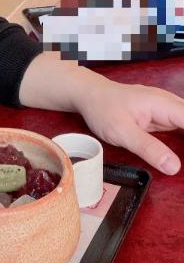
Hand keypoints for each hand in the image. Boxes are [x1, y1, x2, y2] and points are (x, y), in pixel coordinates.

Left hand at [19, 51, 183, 174]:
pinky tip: (183, 153)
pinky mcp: (162, 116)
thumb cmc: (102, 109)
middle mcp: (169, 103)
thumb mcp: (121, 132)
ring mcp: (166, 109)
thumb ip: (148, 148)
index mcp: (163, 104)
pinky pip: (183, 126)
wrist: (89, 95)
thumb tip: (174, 167)